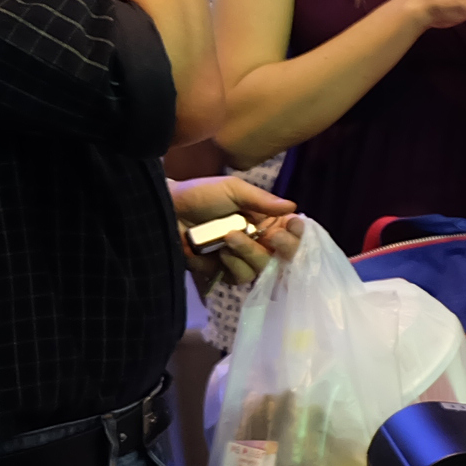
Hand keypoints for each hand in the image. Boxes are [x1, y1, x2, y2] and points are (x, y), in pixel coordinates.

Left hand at [172, 176, 301, 286]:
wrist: (168, 209)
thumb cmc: (200, 194)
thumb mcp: (232, 189)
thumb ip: (262, 199)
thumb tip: (293, 207)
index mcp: (265, 220)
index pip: (292, 232)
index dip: (297, 233)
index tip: (293, 225)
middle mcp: (259, 241)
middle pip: (285, 256)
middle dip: (282, 247)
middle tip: (270, 237)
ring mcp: (242, 258)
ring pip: (262, 268)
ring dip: (249, 253)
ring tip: (229, 238)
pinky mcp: (225, 272)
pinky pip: (239, 277)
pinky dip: (232, 265)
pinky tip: (220, 253)